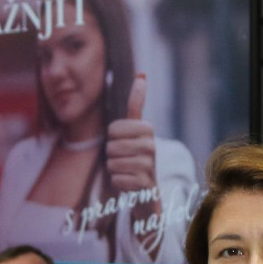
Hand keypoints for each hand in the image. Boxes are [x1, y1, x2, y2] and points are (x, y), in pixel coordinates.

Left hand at [105, 73, 157, 193]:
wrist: (149, 190)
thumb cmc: (138, 155)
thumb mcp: (137, 129)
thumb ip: (137, 104)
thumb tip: (142, 73)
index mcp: (147, 129)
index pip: (113, 129)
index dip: (113, 138)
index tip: (126, 142)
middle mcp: (151, 145)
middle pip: (110, 146)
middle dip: (112, 155)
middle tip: (126, 159)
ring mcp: (148, 165)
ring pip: (111, 163)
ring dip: (115, 169)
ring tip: (128, 170)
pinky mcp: (143, 183)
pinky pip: (116, 179)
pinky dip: (118, 182)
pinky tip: (130, 183)